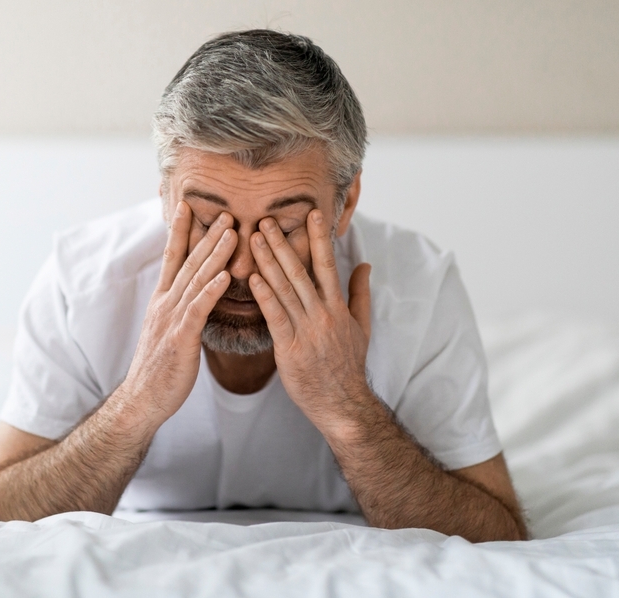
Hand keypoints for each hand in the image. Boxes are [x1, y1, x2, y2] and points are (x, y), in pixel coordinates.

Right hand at [121, 202, 235, 426]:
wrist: (142, 399)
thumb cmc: (160, 368)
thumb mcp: (168, 331)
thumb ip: (180, 309)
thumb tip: (193, 294)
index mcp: (162, 300)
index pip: (171, 258)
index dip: (180, 231)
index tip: (188, 206)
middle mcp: (165, 304)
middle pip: (188, 262)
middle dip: (207, 235)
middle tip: (225, 212)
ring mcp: (171, 319)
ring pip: (196, 280)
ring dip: (214, 254)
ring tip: (231, 232)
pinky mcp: (180, 338)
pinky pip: (198, 309)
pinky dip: (211, 290)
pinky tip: (225, 276)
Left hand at [248, 209, 372, 434]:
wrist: (342, 403)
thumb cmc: (348, 365)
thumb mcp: (361, 327)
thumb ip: (360, 293)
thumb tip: (365, 264)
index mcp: (338, 306)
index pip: (328, 264)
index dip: (319, 238)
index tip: (311, 214)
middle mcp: (323, 314)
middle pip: (300, 271)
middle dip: (283, 243)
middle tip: (266, 219)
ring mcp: (307, 330)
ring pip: (285, 289)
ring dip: (268, 262)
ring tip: (254, 239)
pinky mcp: (291, 348)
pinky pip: (276, 317)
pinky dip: (265, 295)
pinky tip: (253, 277)